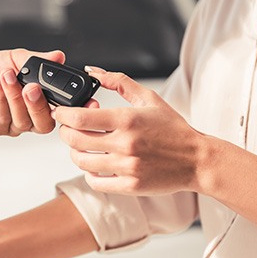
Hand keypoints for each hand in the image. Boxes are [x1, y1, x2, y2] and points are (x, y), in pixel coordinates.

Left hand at [0, 49, 64, 135]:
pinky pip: (2, 118)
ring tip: (5, 75)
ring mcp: (12, 125)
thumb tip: (58, 57)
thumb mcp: (16, 59)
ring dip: (14, 95)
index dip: (59, 102)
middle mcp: (29, 118)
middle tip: (31, 87)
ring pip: (22, 120)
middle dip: (38, 105)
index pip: (57, 110)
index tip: (53, 83)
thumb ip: (37, 59)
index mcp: (41, 103)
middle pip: (44, 124)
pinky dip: (0, 98)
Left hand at [54, 67, 206, 194]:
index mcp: (127, 119)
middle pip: (75, 140)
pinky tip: (95, 165)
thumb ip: (119, 81)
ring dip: (75, 153)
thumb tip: (92, 71)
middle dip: (65, 133)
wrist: (196, 160)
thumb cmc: (172, 128)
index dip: (63, 115)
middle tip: (68, 129)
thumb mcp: (149, 98)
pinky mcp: (130, 186)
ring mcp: (127, 166)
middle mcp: (125, 143)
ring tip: (80, 147)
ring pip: (82, 161)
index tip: (60, 113)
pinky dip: (89, 174)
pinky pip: (95, 182)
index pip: (80, 118)